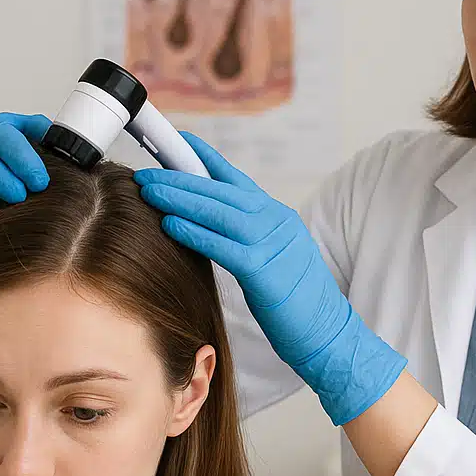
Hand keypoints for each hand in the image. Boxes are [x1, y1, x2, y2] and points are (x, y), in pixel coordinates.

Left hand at [135, 134, 406, 425]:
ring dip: (180, 199)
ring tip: (149, 191)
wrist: (328, 333)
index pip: (237, 179)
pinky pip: (222, 246)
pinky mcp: (264, 271)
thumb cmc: (297, 301)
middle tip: (147, 172)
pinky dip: (193, 232)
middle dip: (180, 178)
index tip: (180, 142)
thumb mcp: (275, 256)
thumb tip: (213, 223)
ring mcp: (273, 244)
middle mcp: (277, 222)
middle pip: (221, 191)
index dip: (206, 158)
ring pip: (219, 212)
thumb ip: (249, 235)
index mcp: (278, 216)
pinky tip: (169, 225)